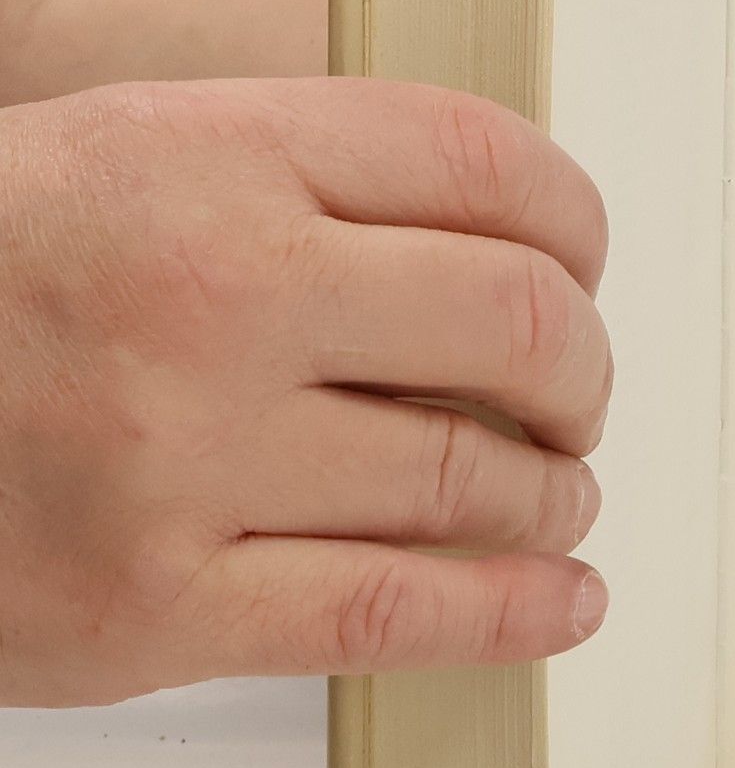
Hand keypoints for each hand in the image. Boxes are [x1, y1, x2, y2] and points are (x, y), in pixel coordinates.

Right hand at [0, 78, 612, 705]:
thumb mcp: (118, 159)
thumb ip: (296, 182)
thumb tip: (500, 239)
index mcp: (202, 155)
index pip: (480, 160)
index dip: (573, 218)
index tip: (583, 260)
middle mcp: (206, 292)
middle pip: (514, 321)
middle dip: (580, 365)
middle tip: (578, 388)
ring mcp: (180, 457)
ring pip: (475, 477)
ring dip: (554, 488)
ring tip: (561, 486)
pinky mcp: (154, 606)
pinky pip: (399, 613)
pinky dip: (514, 613)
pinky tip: (564, 598)